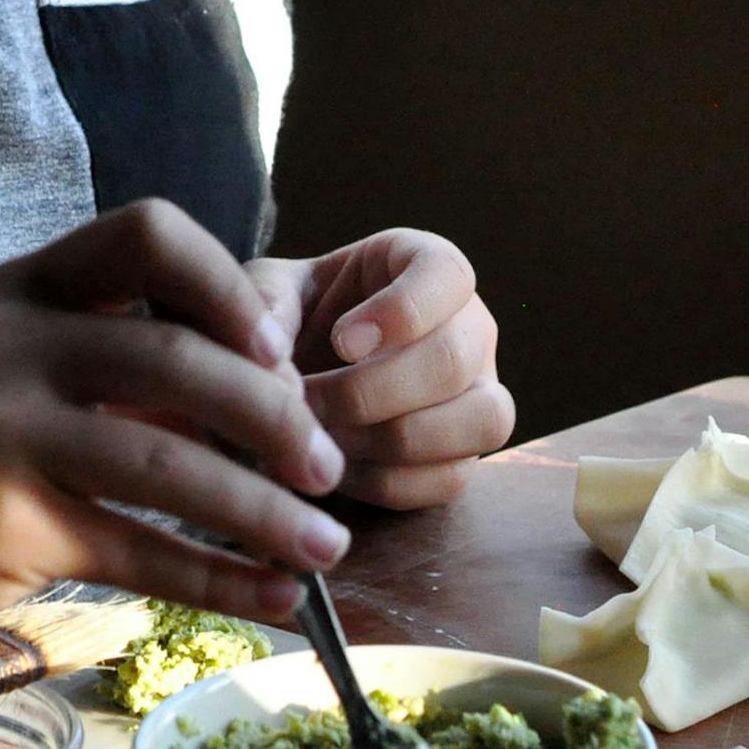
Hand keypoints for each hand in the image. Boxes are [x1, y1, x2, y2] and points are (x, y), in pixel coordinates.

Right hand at [0, 199, 351, 649]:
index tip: (280, 351)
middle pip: (173, 358)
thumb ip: (120, 349)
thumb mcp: (19, 352)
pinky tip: (274, 596)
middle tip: (330, 465)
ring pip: (165, 464)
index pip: (145, 235)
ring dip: (264, 511)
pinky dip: (219, 579)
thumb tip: (276, 395)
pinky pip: (135, 552)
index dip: (227, 285)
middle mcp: (7, 344)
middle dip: (273, 415)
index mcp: (27, 286)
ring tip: (327, 545)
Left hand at [248, 230, 512, 508]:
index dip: (401, 311)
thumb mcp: (268, 293)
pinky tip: (339, 469)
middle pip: (454, 358)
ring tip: (327, 438)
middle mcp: (469, 326)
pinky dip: (392, 483)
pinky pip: (454, 478)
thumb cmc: (288, 318)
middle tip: (309, 403)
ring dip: (394, 440)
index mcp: (425, 265)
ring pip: (482, 420)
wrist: (293, 379)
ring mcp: (478, 393)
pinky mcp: (465, 456)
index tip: (340, 342)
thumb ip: (267, 304)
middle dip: (372, 391)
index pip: (447, 274)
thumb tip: (277, 363)